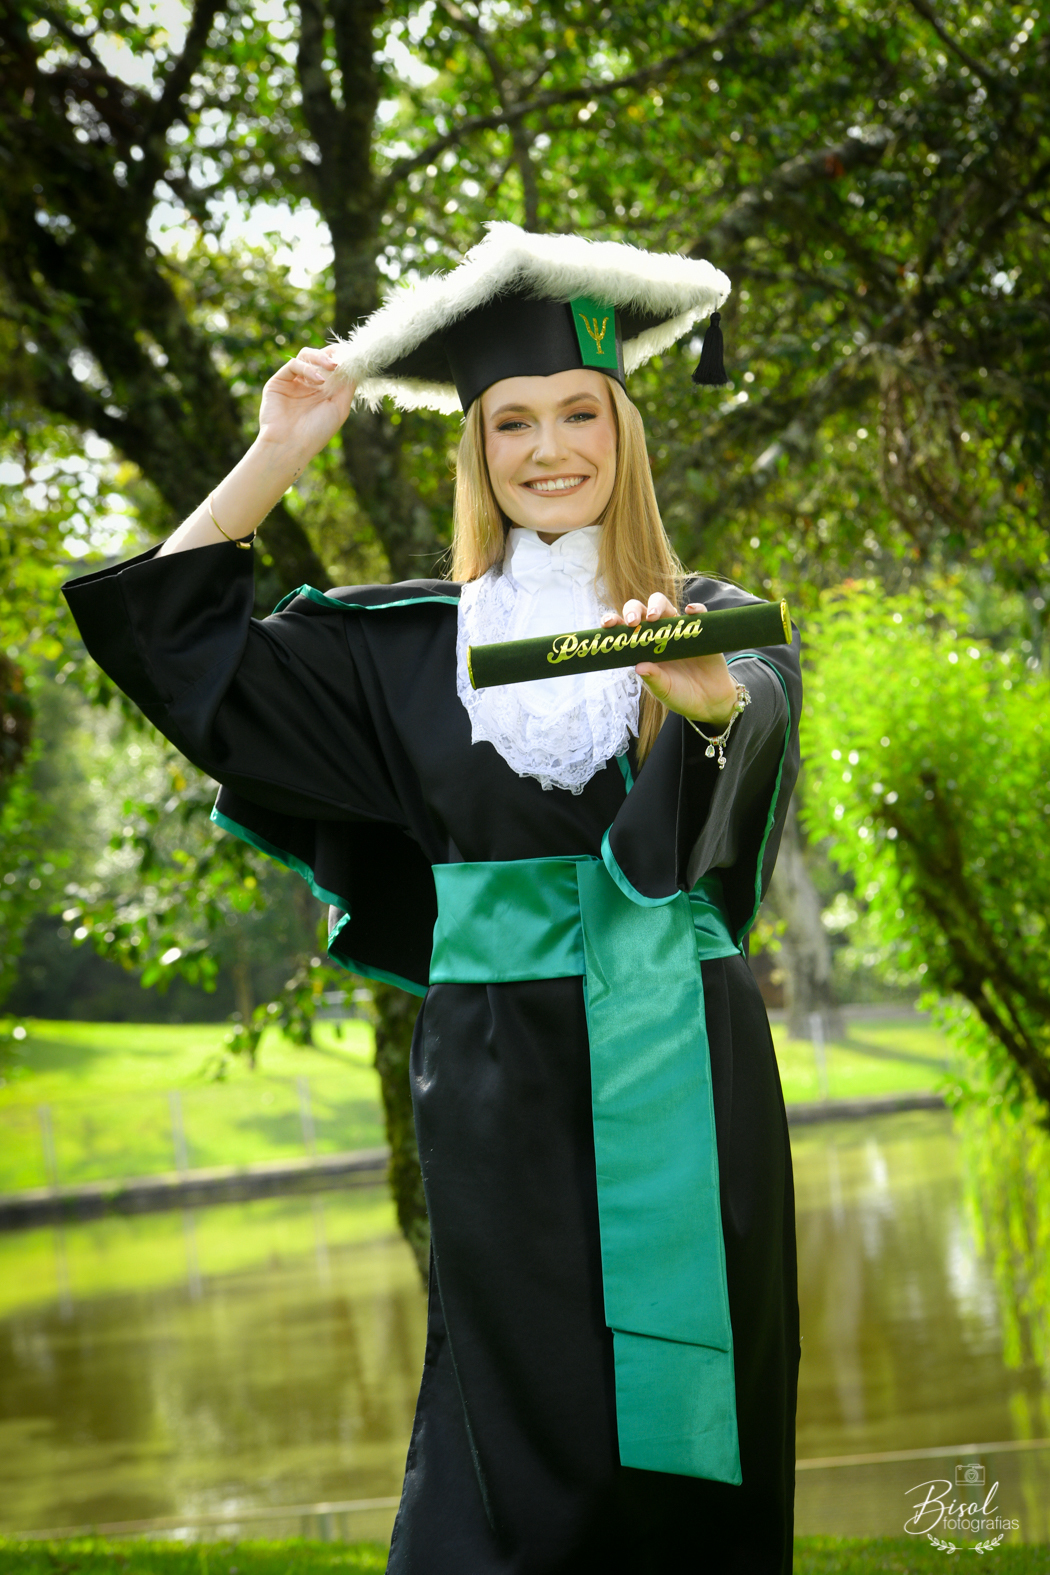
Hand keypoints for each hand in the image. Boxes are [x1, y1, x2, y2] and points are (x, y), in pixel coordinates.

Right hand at [258, 346, 353, 460]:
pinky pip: (294, 364)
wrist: (290, 446)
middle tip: (341, 361)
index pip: (332, 367)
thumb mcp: (339, 408)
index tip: (352, 358)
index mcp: (323, 391)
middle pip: (320, 357)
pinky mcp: (278, 381)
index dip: (342, 358)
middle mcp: (308, 384)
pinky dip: (308, 368)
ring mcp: (293, 382)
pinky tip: (318, 380)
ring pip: (306, 355)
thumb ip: (347, 385)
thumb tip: (355, 364)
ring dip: (321, 358)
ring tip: (332, 367)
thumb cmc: (316, 433)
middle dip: (332, 355)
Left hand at [601, 593, 738, 726]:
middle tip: (633, 622)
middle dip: (633, 610)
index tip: (608, 624)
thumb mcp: (664, 690)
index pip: (625, 628)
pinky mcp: (701, 631)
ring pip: (665, 605)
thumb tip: (639, 667)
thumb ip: (653, 678)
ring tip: (654, 616)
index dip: (615, 621)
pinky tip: (690, 611)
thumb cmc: (680, 694)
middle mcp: (658, 634)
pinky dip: (696, 608)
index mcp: (643, 647)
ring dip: (657, 605)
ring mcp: (679, 630)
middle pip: (642, 610)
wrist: (709, 701)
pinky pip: (698, 613)